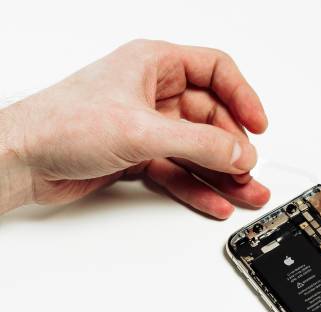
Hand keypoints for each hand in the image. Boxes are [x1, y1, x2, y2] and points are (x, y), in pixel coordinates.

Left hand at [0, 39, 269, 217]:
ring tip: (245, 192)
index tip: (260, 125)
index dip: (243, 97)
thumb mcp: (141, 130)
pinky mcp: (139, 154)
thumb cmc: (62, 124)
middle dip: (233, 147)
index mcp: (155, 65)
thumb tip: (238, 152)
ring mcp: (147, 126)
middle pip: (212, 118)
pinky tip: (214, 200)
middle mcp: (154, 93)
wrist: (22, 160)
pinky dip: (197, 186)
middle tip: (248, 171)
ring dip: (222, 172)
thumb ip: (198, 143)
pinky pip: (179, 170)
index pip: (216, 72)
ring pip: (198, 148)